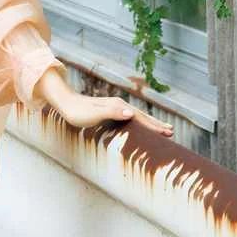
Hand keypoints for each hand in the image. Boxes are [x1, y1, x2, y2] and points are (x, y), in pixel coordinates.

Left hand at [58, 92, 173, 135]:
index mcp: (118, 106)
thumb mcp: (94, 114)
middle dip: (156, 124)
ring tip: (161, 128)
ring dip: (150, 123)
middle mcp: (119, 104)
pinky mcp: (110, 110)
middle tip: (171, 132)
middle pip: (142, 116)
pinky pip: (130, 117)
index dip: (153, 126)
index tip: (167, 133)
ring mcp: (115, 106)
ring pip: (137, 115)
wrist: (65, 103)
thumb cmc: (78, 112)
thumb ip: (113, 113)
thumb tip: (132, 113)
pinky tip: (140, 124)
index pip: (141, 118)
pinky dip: (139, 121)